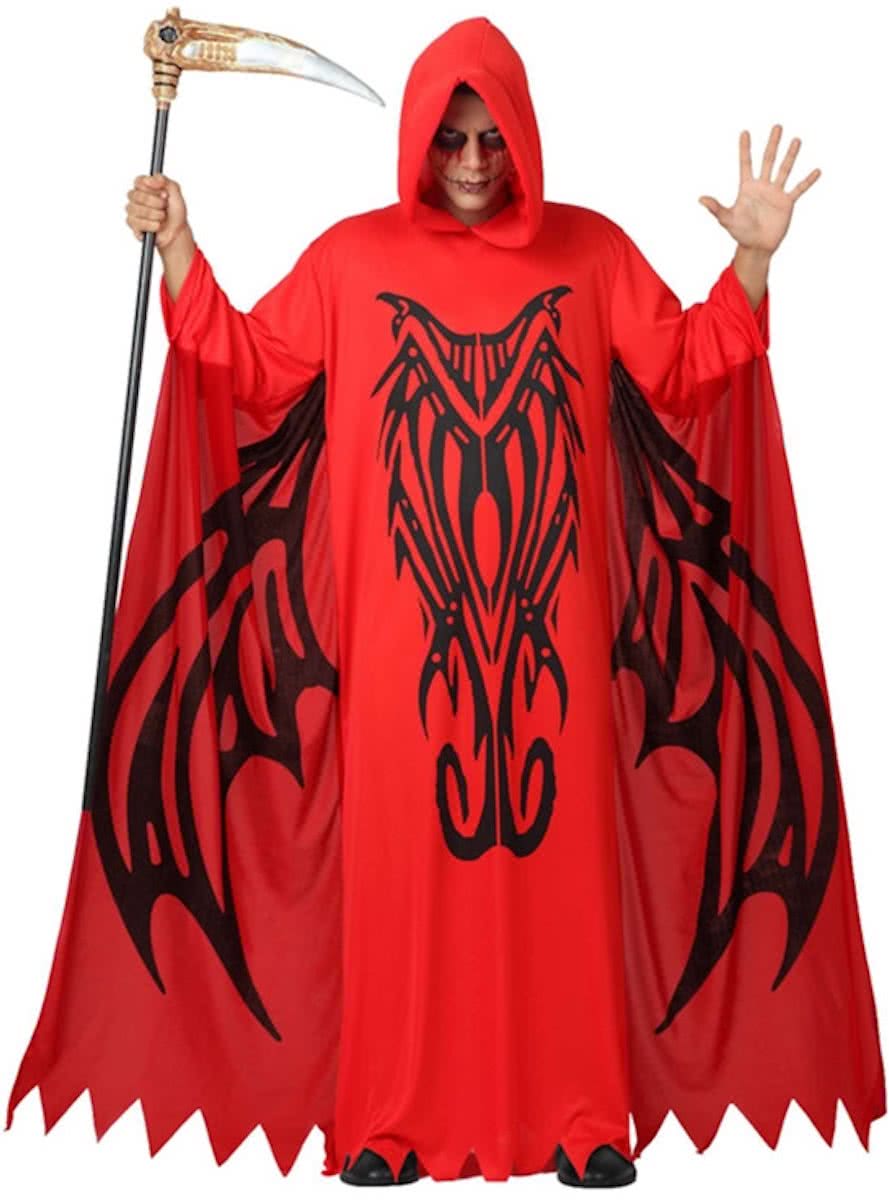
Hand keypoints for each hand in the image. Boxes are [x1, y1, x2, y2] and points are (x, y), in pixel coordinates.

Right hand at [125, 173, 188, 251]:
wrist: (177, 231)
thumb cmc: (175, 212)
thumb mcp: (175, 192)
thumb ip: (165, 180)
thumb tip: (155, 176)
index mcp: (143, 187)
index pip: (138, 181)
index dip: (152, 188)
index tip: (164, 194)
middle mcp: (135, 197)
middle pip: (137, 195)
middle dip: (156, 202)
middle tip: (164, 206)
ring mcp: (132, 211)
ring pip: (137, 209)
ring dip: (155, 214)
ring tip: (162, 217)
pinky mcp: (133, 225)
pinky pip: (137, 223)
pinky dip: (151, 225)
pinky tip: (157, 226)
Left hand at [698, 125, 820, 255]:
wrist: (756, 246)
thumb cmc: (740, 232)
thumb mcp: (727, 219)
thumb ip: (716, 208)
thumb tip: (700, 199)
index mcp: (747, 187)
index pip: (745, 163)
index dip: (744, 148)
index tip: (744, 132)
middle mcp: (762, 186)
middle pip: (768, 160)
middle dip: (772, 143)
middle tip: (777, 126)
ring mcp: (776, 193)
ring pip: (784, 170)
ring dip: (790, 155)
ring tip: (796, 140)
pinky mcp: (787, 203)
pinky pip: (799, 189)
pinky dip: (808, 181)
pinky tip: (817, 171)